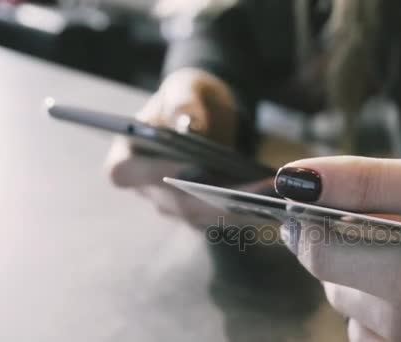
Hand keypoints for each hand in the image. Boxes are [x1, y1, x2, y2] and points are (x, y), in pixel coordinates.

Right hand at [105, 68, 269, 227]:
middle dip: (215, 197)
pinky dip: (248, 210)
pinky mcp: (204, 212)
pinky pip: (223, 217)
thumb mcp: (184, 85)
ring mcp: (176, 205)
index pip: (125, 173)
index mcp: (127, 156)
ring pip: (204, 216)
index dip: (154, 174)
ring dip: (238, 209)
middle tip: (252, 189)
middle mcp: (148, 188)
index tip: (190, 167)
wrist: (209, 113)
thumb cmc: (188, 96)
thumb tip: (189, 124)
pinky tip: (274, 199)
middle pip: (175, 202)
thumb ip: (182, 99)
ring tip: (271, 194)